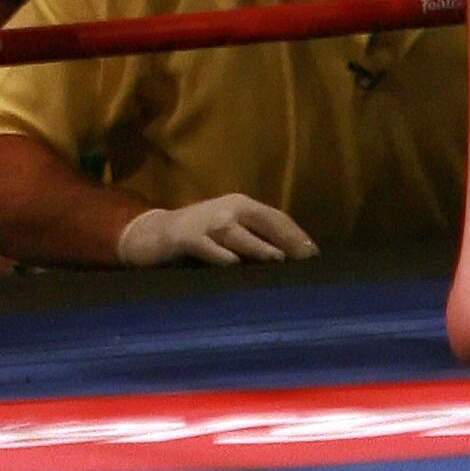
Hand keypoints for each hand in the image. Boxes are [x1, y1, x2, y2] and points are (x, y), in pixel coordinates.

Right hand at [117, 193, 317, 266]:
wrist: (155, 233)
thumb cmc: (200, 235)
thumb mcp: (229, 229)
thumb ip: (254, 235)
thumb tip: (289, 255)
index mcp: (240, 205)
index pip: (275, 216)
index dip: (295, 233)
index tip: (314, 253)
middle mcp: (227, 209)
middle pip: (263, 220)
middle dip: (286, 239)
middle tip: (306, 259)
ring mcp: (207, 223)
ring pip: (238, 234)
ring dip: (258, 246)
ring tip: (278, 259)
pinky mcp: (187, 238)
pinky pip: (207, 248)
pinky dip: (220, 256)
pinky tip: (233, 265)